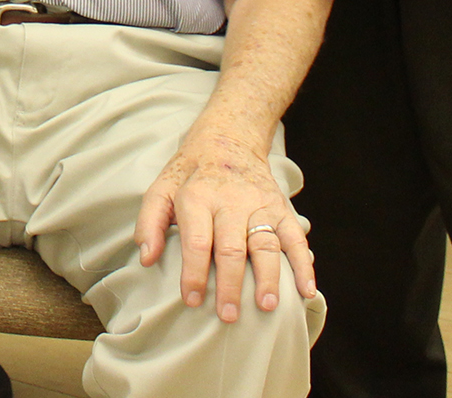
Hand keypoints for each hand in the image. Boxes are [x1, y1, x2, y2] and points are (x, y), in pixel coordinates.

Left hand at [134, 132, 314, 322]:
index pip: (197, 240)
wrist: (229, 136)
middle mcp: (230, 200)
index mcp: (198, 196)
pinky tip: (305, 290)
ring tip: (266, 306)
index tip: (192, 300)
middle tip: (228, 316)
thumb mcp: (161, 188)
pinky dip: (303, 264)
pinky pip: (296, 238)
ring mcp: (259, 205)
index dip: (194, 273)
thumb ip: (149, 222)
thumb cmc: (191, 173)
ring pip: (265, 244)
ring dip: (268, 277)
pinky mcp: (280, 208)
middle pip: (232, 247)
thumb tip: (146, 258)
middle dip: (231, 284)